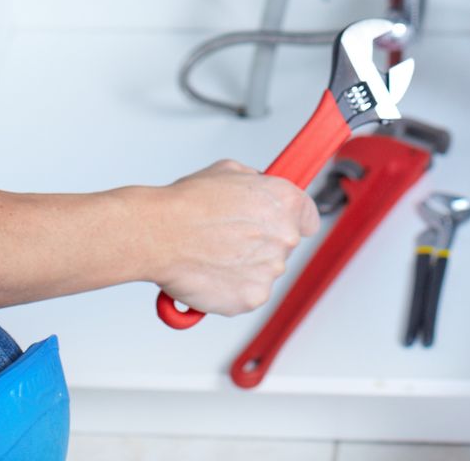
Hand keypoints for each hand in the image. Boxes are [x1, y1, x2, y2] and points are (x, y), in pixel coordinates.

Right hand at [148, 159, 319, 315]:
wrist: (160, 235)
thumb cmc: (188, 204)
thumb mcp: (229, 171)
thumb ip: (256, 183)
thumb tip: (259, 189)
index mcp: (286, 203)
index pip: (309, 217)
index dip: (292, 219)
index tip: (280, 222)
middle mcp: (285, 238)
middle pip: (283, 245)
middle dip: (260, 242)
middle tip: (229, 236)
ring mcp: (270, 271)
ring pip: (264, 271)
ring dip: (244, 265)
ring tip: (213, 252)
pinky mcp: (252, 297)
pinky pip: (247, 293)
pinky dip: (231, 287)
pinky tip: (210, 271)